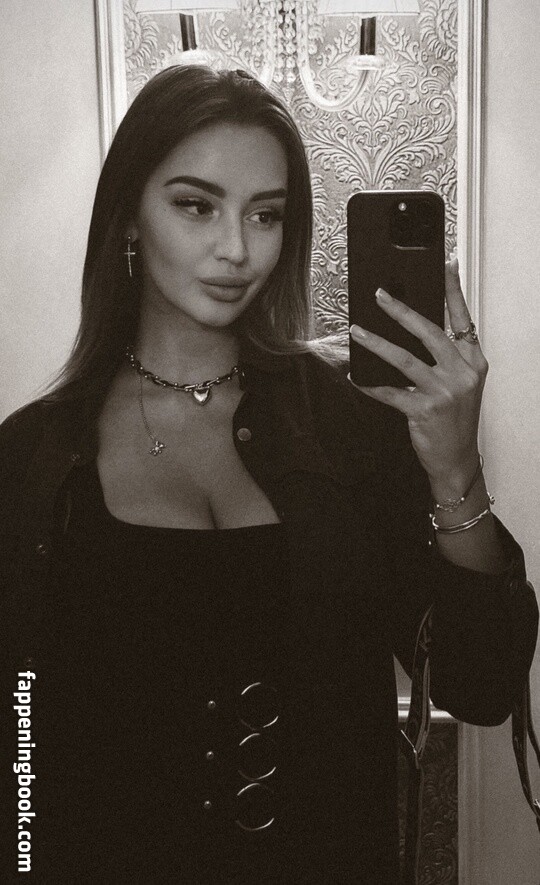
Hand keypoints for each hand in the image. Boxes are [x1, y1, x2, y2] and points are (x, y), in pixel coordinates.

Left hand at [349, 259, 488, 485]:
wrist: (457, 459)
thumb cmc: (455, 418)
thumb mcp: (460, 383)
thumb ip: (444, 357)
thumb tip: (411, 327)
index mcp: (474, 361)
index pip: (463, 319)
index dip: (453, 291)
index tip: (445, 264)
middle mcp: (463, 373)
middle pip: (430, 332)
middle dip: (402, 311)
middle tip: (379, 295)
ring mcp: (445, 392)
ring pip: (405, 359)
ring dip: (377, 343)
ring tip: (356, 331)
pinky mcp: (424, 411)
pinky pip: (390, 391)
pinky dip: (369, 384)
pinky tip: (355, 375)